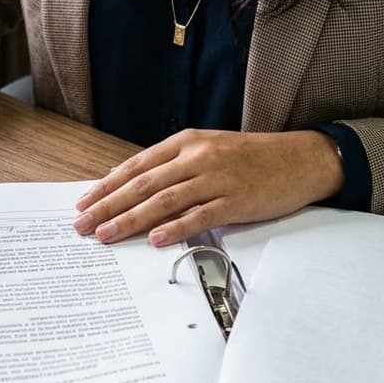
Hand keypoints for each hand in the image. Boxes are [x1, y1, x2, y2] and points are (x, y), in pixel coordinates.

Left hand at [73, 128, 344, 245]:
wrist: (300, 158)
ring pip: (164, 201)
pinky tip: (155, 240)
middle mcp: (197, 157)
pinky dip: (174, 228)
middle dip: (108, 205)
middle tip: (83, 224)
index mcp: (186, 142)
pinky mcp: (236, 201)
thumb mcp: (208, 149)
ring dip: (132, 220)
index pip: (136, 166)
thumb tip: (136, 190)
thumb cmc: (251, 156)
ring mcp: (216, 178)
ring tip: (107, 235)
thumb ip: (175, 166)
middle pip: (143, 184)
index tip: (84, 202)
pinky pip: (199, 216)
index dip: (107, 185)